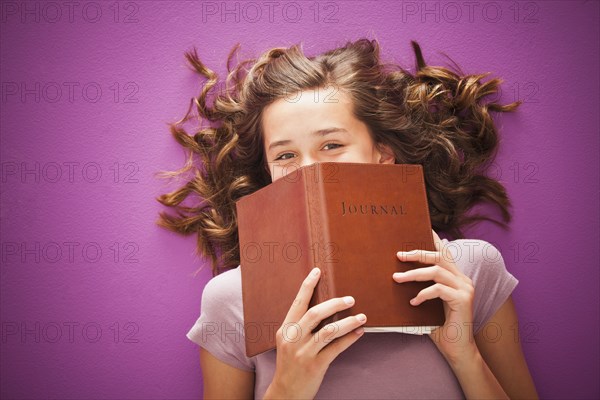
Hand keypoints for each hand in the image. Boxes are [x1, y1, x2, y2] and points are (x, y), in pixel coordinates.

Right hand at [264, 267, 366, 399]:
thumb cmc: (290, 364)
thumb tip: (324, 308)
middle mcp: (293, 339)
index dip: (308, 286)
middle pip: (315, 314)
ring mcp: (304, 353)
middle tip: (350, 299)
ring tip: (361, 317)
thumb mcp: (288, 342)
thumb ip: (300, 326)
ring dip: (348, 322)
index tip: (317, 271)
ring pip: (329, 331)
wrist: (286, 393)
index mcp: (285, 330)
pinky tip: (359, 333)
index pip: (297, 303)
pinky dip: (349, 339)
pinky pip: (336, 348)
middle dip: (335, 304)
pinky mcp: (316, 365)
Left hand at [392, 230, 477, 365]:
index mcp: (456, 278)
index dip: (434, 239)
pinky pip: (438, 289)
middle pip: (439, 256)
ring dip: (414, 274)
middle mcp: (463, 279)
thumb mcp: (427, 305)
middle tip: (398, 255)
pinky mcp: (463, 299)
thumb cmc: (439, 328)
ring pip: (436, 271)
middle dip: (417, 253)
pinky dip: (423, 294)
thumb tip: (396, 278)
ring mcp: (465, 288)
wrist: (457, 351)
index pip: (445, 253)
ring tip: (397, 279)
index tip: (423, 228)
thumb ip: (420, 290)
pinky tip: (413, 302)